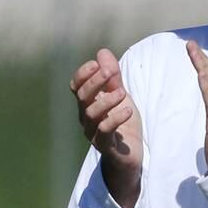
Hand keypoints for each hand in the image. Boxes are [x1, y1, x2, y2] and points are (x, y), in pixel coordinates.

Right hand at [70, 49, 142, 207]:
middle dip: (95, 82)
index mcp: (87, 104)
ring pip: (91, 114)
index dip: (83, 74)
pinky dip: (115, 119)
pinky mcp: (106, 146)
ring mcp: (94, 133)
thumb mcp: (120, 95)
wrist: (131, 155)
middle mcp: (86, 118)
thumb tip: (102, 52)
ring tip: (122, 92)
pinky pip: (105, 132)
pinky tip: (128, 110)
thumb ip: (113, 76)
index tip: (96, 64)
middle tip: (110, 72)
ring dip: (106, 100)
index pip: (76, 86)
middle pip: (82, 97)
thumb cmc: (123, 124)